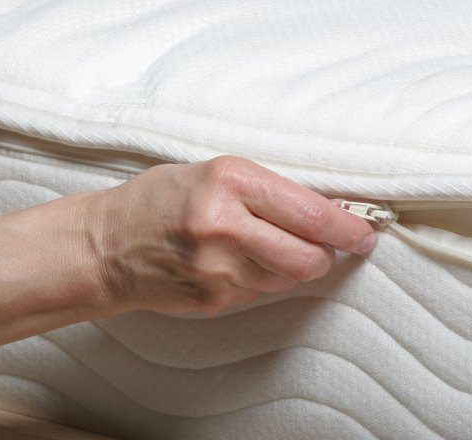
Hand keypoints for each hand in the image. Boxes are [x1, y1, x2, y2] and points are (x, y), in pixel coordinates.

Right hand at [84, 156, 376, 314]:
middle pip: (309, 256)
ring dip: (295, 264)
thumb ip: (268, 190)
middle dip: (329, 253)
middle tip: (330, 245)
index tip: (366, 230)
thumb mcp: (212, 172)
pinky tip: (236, 261)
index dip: (348, 226)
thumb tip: (326, 212)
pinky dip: (263, 277)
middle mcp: (225, 226)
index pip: (311, 212)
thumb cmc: (159, 200)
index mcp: (229, 181)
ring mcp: (218, 269)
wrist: (105, 246)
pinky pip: (261, 291)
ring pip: (289, 277)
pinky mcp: (213, 299)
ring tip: (267, 245)